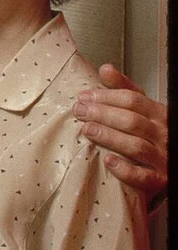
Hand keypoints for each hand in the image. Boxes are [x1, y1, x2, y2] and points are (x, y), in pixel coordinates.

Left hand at [74, 64, 166, 204]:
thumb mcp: (144, 109)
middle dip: (103, 114)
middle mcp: (162, 134)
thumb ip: (125, 89)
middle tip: (79, 111)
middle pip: (131, 121)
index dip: (106, 96)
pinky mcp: (158, 180)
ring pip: (136, 146)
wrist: (172, 163)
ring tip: (88, 130)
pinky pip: (142, 176)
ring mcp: (162, 159)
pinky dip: (125, 169)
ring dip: (110, 137)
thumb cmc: (155, 134)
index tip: (84, 96)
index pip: (132, 100)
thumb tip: (105, 69)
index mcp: (159, 114)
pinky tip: (108, 161)